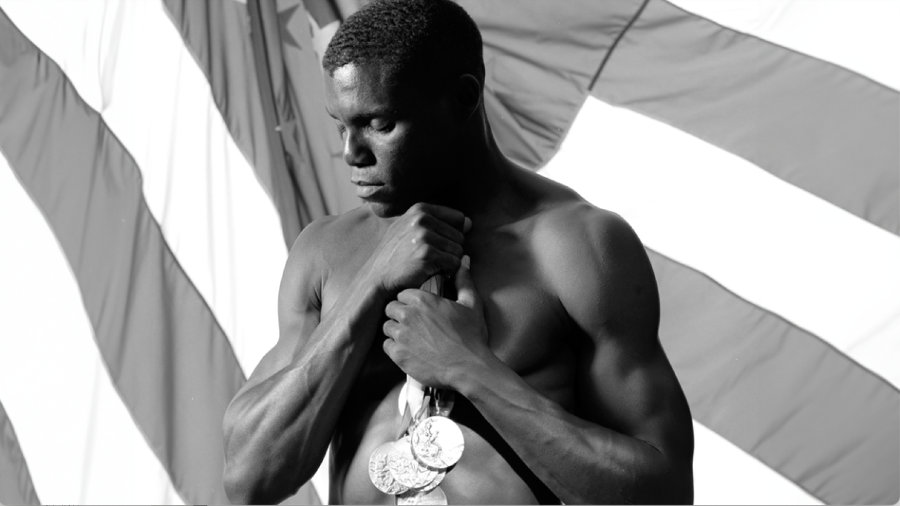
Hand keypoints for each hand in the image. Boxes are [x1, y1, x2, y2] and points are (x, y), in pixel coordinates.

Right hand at [367, 203, 470, 292]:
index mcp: (420, 209)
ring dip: (448, 262)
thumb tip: (470, 223)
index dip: (453, 235)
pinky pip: (454, 263)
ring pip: (458, 250)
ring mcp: (424, 236)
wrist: (378, 277)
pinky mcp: (427, 254)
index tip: (438, 245)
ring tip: (430, 265)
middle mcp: (422, 218)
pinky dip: (447, 271)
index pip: (459, 218)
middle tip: (431, 258)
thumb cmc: (396, 255)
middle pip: (460, 236)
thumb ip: (437, 222)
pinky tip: (431, 272)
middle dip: (450, 250)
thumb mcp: (409, 229)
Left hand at [382, 256, 492, 387]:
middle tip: (412, 324)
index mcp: (422, 300)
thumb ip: (464, 281)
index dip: (410, 301)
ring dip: (396, 330)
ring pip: (387, 327)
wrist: (468, 366)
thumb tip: (463, 262)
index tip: (418, 309)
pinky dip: (394, 347)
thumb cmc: (471, 335)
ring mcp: (401, 335)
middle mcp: (407, 315)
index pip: (402, 294)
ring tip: (410, 337)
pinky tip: (408, 350)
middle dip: (399, 314)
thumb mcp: (471, 304)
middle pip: (391, 308)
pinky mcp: (398, 354)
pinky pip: (386, 346)